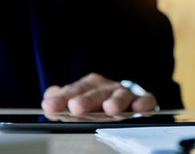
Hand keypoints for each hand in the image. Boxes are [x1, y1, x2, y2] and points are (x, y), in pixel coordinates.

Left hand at [41, 73, 157, 114]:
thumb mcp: (77, 98)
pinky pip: (145, 99)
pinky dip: (143, 102)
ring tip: (110, 108)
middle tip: (76, 107)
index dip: (62, 98)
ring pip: (121, 94)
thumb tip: (49, 97)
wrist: (124, 98)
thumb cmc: (97, 101)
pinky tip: (138, 108)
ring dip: (116, 100)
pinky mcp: (142, 100)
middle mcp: (106, 87)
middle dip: (86, 99)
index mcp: (89, 85)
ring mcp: (125, 93)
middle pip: (96, 92)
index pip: (74, 90)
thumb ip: (62, 98)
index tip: (50, 106)